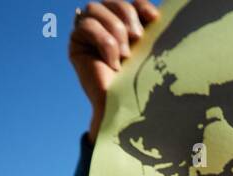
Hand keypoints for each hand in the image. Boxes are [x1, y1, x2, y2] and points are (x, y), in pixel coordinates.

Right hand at [70, 0, 160, 141]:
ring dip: (115, 31)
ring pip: (96, 9)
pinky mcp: (77, 41)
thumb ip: (149, 31)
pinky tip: (112, 62)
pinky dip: (103, 42)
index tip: (154, 19)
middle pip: (113, 1)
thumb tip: (155, 14)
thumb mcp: (148, 51)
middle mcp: (106, 24)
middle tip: (138, 40)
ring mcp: (89, 31)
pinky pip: (87, 26)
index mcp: (126, 25)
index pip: (131, 3)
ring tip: (125, 56)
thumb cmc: (141, 83)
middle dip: (127, 17)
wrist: (125, 108)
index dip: (141, 6)